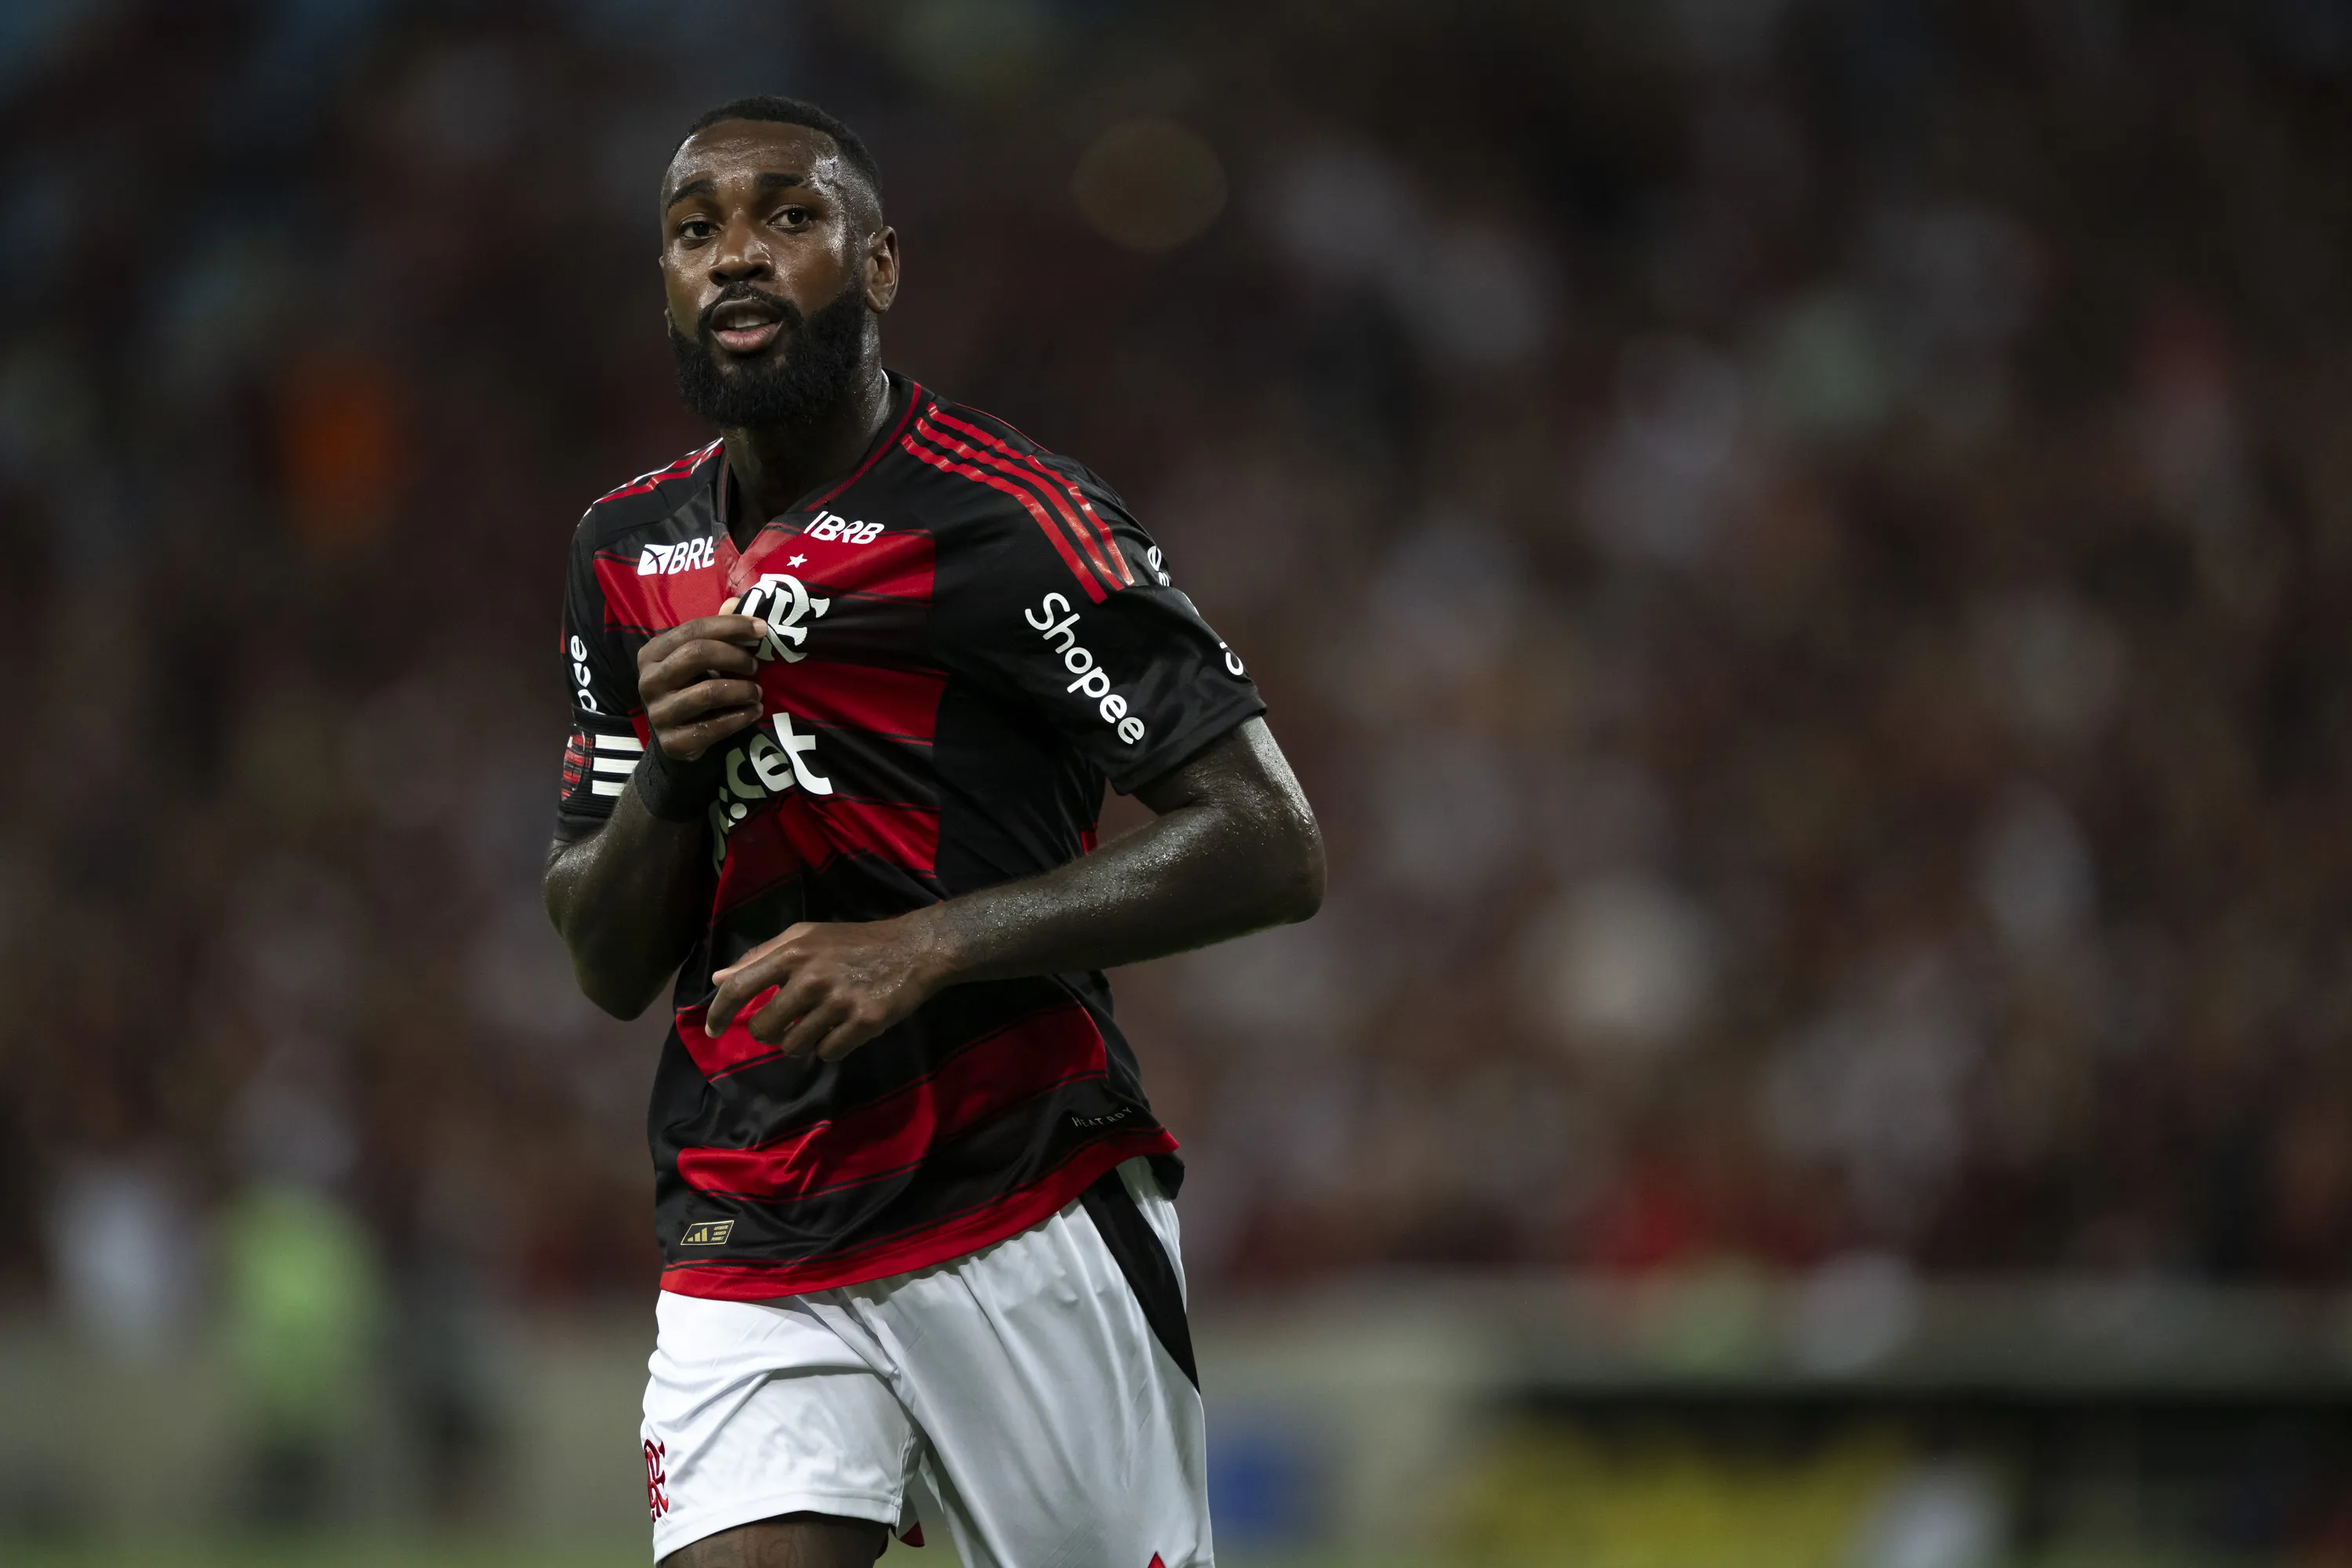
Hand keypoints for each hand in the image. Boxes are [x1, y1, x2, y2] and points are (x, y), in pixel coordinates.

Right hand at [637, 602, 768, 761]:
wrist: (675, 740)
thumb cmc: (690, 689)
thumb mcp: (696, 658)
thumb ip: (715, 632)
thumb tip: (736, 602)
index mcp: (652, 653)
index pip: (693, 629)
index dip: (731, 626)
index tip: (762, 629)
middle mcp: (648, 681)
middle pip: (697, 654)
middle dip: (734, 656)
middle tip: (755, 665)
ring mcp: (658, 713)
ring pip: (708, 692)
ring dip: (742, 690)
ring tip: (758, 692)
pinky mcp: (672, 742)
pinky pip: (713, 727)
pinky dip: (740, 717)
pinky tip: (754, 712)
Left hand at [705, 912, 958, 1060]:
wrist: (913, 950)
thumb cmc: (854, 942)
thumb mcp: (806, 936)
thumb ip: (761, 957)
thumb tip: (719, 979)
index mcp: (793, 952)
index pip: (740, 987)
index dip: (719, 1012)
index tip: (712, 1030)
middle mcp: (812, 977)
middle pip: (765, 1028)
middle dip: (770, 1032)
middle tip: (787, 1023)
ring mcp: (839, 1002)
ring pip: (794, 1046)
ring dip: (802, 1041)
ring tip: (820, 1023)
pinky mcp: (863, 1023)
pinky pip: (828, 1054)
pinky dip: (831, 1047)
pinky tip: (843, 1029)